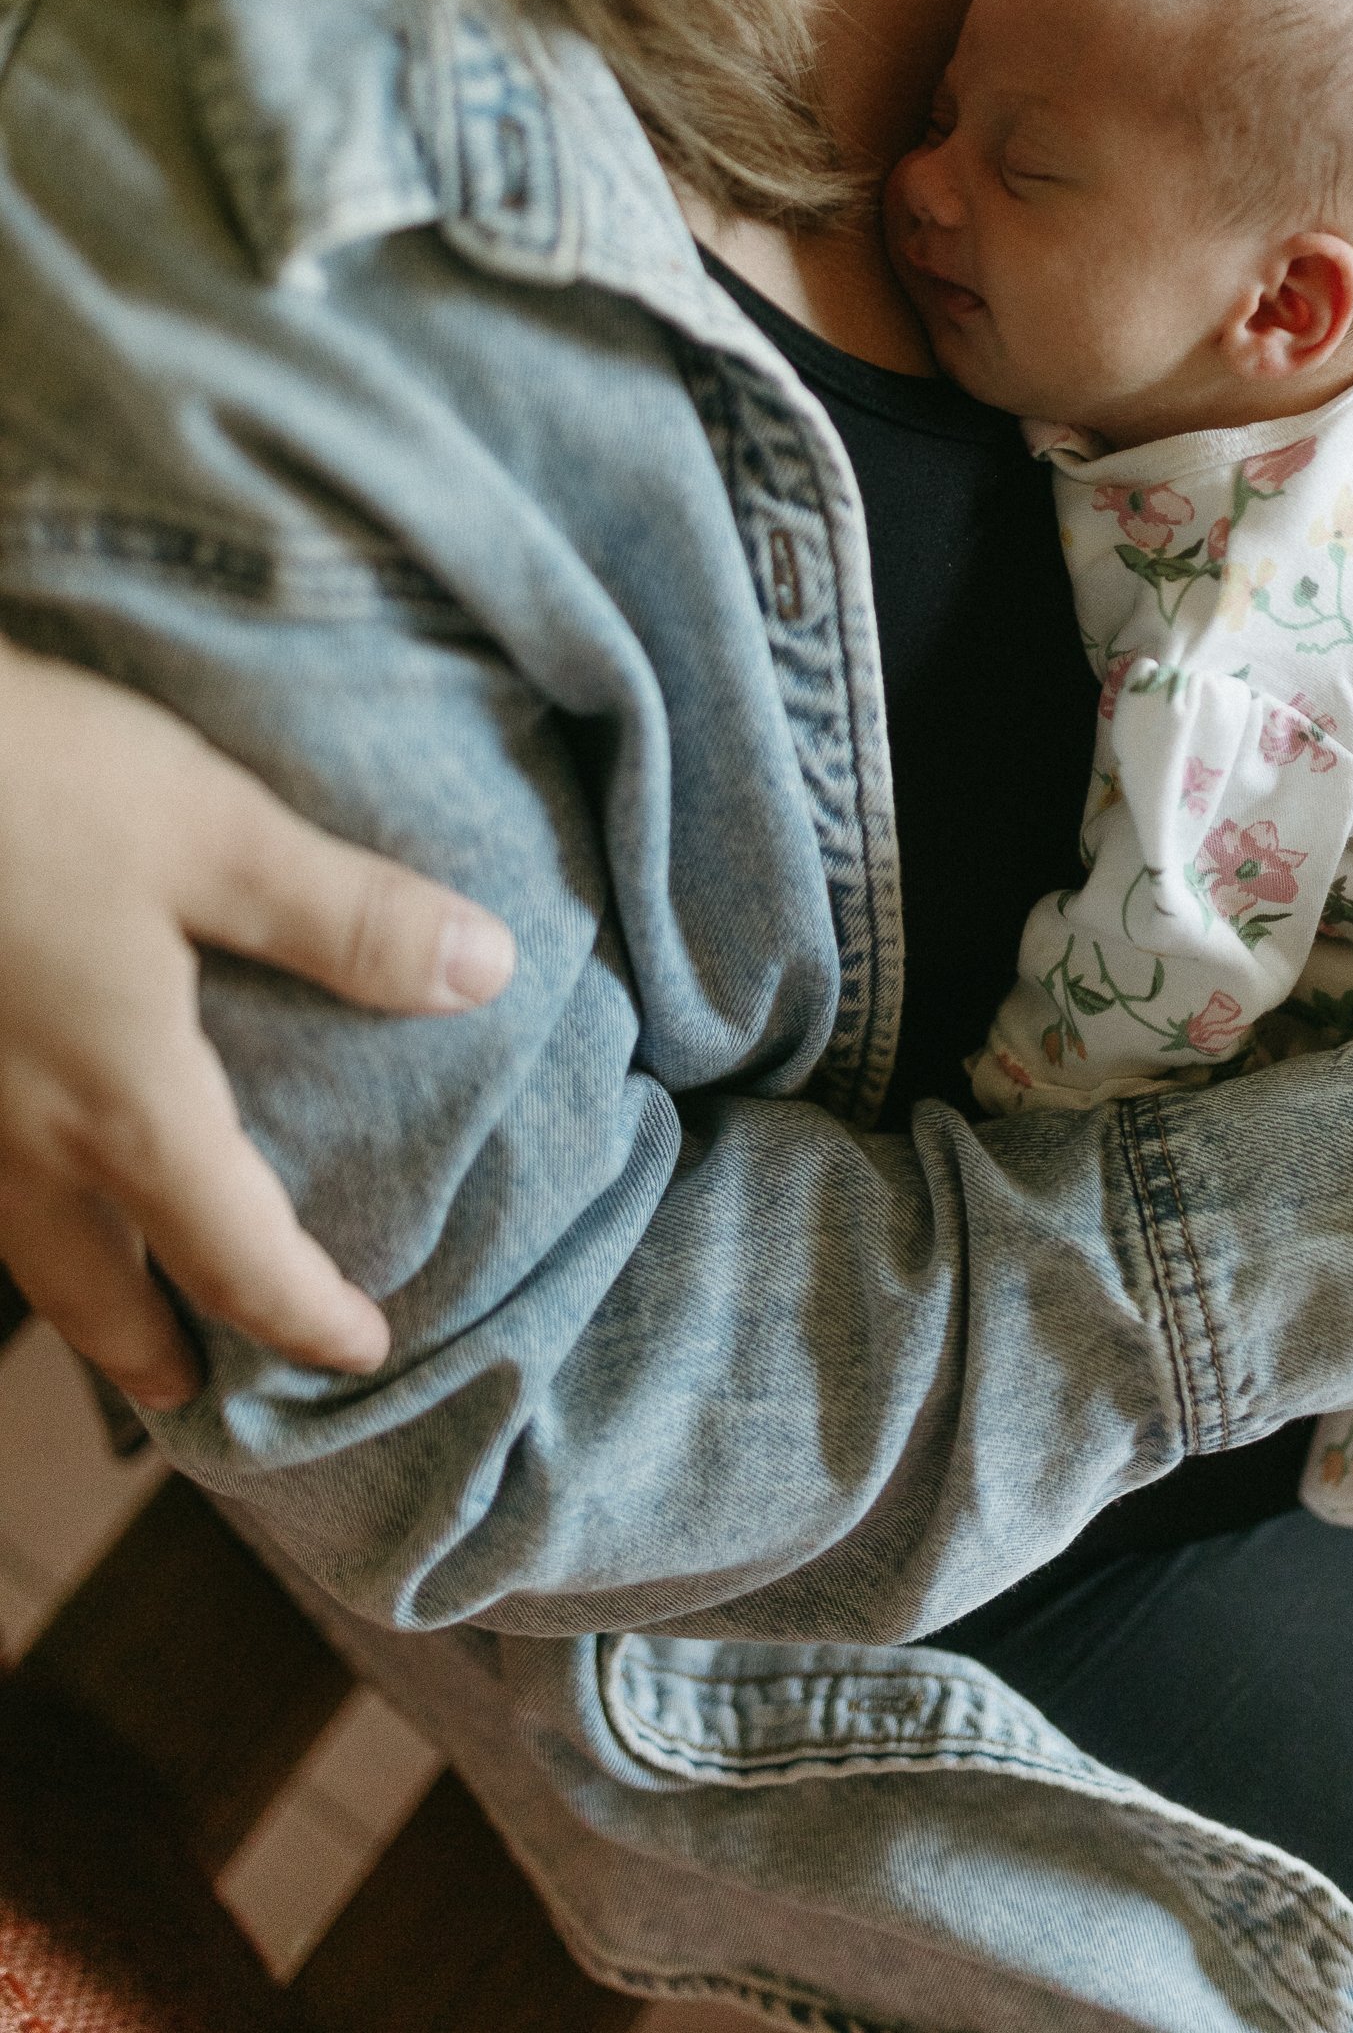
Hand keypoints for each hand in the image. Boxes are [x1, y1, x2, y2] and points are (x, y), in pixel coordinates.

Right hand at [0, 645, 514, 1408]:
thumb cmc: (21, 781)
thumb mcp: (212, 830)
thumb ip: (347, 917)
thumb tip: (486, 973)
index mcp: (122, 1106)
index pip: (236, 1257)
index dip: (304, 1315)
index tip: (359, 1352)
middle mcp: (15, 1144)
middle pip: (92, 1294)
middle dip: (149, 1350)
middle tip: (194, 1389)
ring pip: (7, 1245)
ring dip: (67, 1291)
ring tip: (106, 1301)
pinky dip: (3, 1210)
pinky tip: (14, 1166)